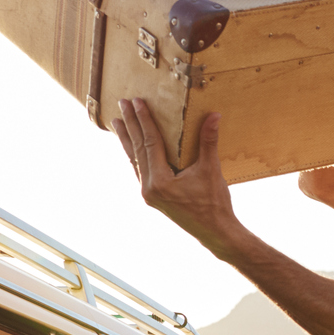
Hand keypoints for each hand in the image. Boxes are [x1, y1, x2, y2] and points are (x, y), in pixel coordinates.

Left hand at [112, 100, 240, 254]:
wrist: (214, 232)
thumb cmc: (214, 204)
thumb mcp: (211, 170)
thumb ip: (208, 141)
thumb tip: (213, 116)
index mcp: (160, 182)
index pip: (149, 143)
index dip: (143, 120)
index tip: (137, 102)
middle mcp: (148, 189)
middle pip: (137, 149)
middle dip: (130, 125)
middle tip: (122, 103)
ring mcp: (148, 194)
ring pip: (134, 160)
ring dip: (127, 139)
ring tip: (118, 122)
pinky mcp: (152, 197)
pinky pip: (140, 170)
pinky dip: (135, 155)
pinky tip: (132, 146)